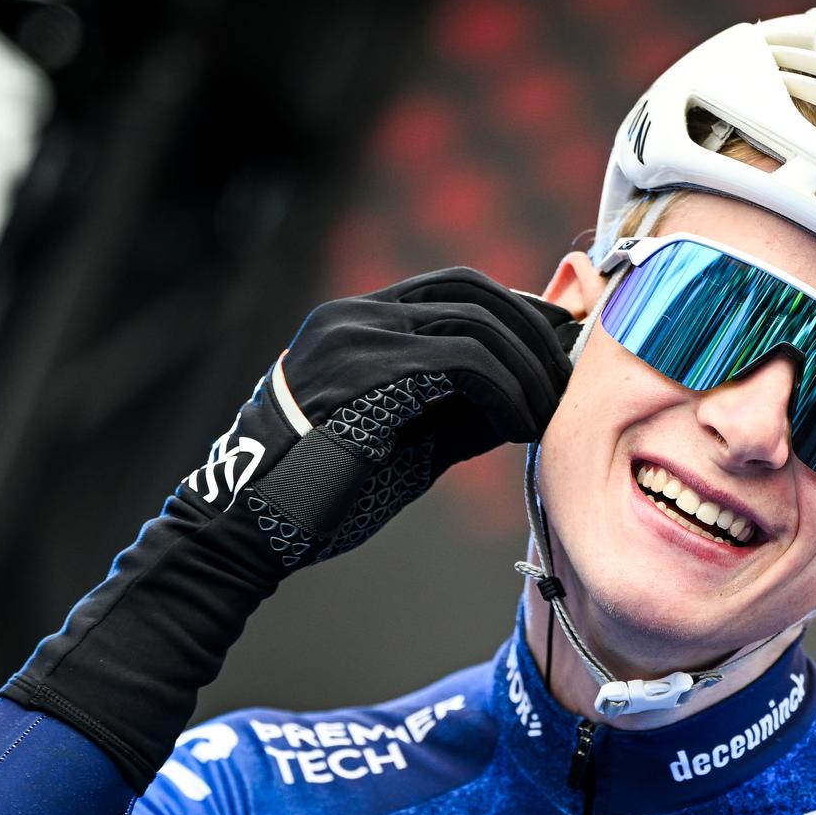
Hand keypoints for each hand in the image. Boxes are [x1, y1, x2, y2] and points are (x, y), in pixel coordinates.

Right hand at [183, 267, 575, 575]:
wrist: (252, 528)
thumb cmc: (324, 494)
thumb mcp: (406, 439)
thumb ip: (459, 411)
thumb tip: (528, 398)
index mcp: (357, 323)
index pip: (455, 287)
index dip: (517, 314)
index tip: (556, 353)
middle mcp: (355, 317)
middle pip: (471, 288)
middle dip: (533, 334)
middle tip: (563, 385)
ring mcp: (356, 338)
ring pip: (475, 321)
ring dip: (527, 369)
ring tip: (545, 416)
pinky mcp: (367, 373)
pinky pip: (463, 361)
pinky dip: (506, 392)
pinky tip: (518, 428)